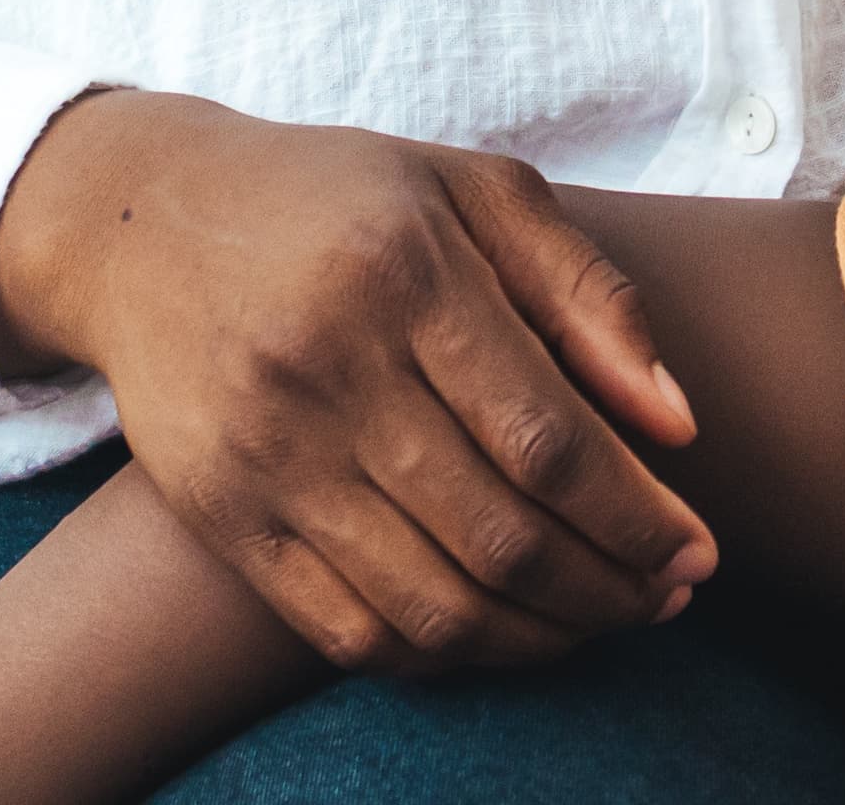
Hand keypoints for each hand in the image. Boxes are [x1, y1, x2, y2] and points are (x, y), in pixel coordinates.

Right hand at [0, 88, 716, 675]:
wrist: (145, 221)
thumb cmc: (342, 197)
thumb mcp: (472, 188)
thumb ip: (588, 292)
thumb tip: (678, 424)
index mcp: (405, 271)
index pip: (549, 437)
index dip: (638, 514)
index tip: (699, 547)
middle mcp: (330, 368)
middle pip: (501, 535)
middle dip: (610, 588)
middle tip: (669, 596)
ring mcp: (268, 454)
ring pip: (434, 604)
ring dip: (541, 636)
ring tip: (602, 618)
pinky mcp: (225, 517)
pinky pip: (351, 631)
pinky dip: (443, 654)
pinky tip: (498, 629)